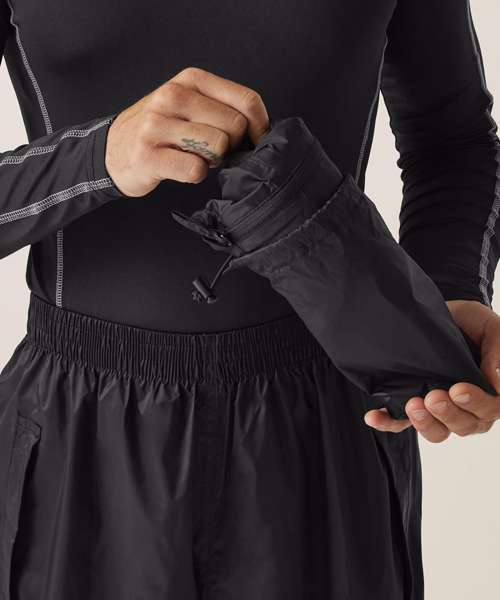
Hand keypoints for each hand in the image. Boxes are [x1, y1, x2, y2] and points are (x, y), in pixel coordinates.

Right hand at [105, 67, 269, 196]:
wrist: (113, 148)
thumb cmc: (162, 129)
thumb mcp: (190, 104)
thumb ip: (223, 108)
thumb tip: (262, 132)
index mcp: (191, 80)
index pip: (247, 101)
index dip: (260, 128)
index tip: (253, 142)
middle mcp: (173, 96)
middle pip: (235, 126)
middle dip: (233, 146)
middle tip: (215, 151)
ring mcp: (157, 125)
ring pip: (218, 146)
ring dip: (214, 160)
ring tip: (197, 157)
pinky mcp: (148, 155)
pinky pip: (195, 169)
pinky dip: (196, 174)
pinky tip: (184, 168)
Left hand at [364, 299, 499, 441]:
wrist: (444, 313)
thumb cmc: (473, 323)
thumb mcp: (492, 329)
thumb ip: (497, 355)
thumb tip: (498, 383)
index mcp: (489, 392)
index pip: (489, 409)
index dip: (475, 403)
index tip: (458, 389)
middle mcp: (466, 407)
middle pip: (463, 425)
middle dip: (447, 414)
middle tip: (433, 397)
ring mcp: (438, 408)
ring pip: (436, 431)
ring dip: (424, 423)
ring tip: (412, 405)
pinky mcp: (413, 403)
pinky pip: (401, 423)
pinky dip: (388, 422)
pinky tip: (374, 416)